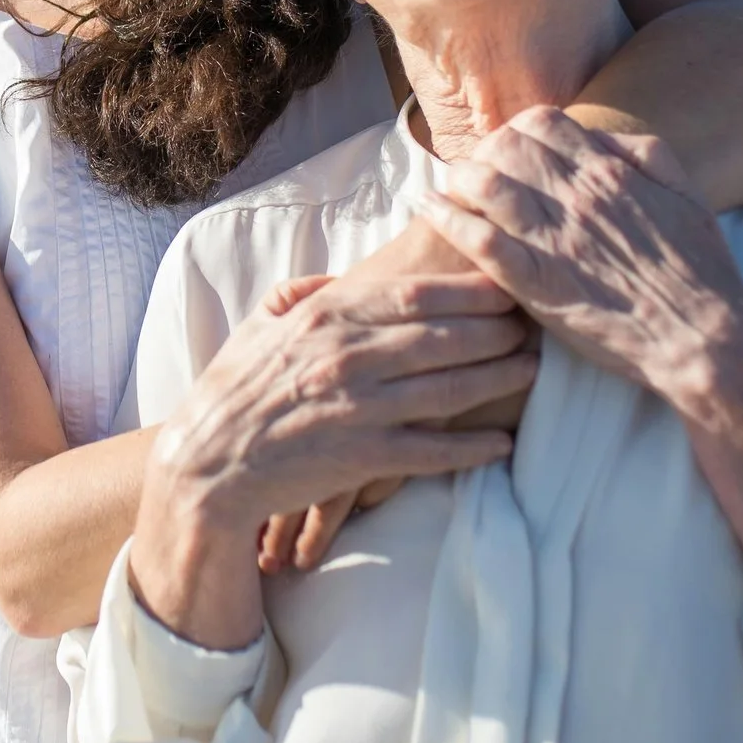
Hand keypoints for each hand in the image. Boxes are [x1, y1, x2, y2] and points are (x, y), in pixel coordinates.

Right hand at [250, 230, 538, 573]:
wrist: (207, 463)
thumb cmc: (234, 390)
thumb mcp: (260, 324)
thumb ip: (303, 295)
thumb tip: (340, 279)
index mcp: (327, 318)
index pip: (415, 294)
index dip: (470, 288)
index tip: (506, 282)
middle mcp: (347, 358)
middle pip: (444, 337)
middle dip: (497, 329)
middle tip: (535, 324)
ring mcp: (357, 409)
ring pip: (447, 389)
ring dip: (499, 379)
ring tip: (532, 370)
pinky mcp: (361, 458)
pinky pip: (431, 452)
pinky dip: (471, 448)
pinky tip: (502, 443)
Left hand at [413, 106, 742, 397]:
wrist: (702, 336)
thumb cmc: (700, 269)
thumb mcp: (685, 192)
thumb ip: (645, 152)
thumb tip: (603, 135)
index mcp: (609, 172)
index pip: (542, 122)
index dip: (517, 131)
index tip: (511, 150)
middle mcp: (576, 196)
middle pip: (505, 145)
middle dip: (485, 150)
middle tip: (477, 170)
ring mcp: (552, 238)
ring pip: (483, 182)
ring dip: (460, 177)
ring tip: (452, 187)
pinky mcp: (534, 283)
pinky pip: (475, 238)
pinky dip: (444, 216)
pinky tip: (426, 206)